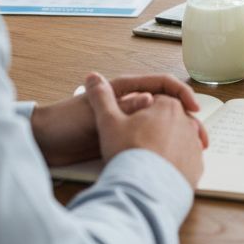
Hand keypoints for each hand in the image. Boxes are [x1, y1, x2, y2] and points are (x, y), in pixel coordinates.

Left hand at [30, 73, 208, 166]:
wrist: (44, 143)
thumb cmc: (65, 122)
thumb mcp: (96, 114)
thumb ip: (123, 106)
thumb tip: (151, 100)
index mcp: (125, 89)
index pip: (163, 83)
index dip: (181, 94)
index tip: (193, 110)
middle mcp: (129, 102)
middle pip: (167, 105)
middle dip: (186, 119)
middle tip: (199, 138)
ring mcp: (128, 120)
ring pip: (161, 124)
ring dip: (178, 134)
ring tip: (191, 151)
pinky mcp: (123, 139)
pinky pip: (150, 139)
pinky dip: (163, 146)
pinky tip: (171, 159)